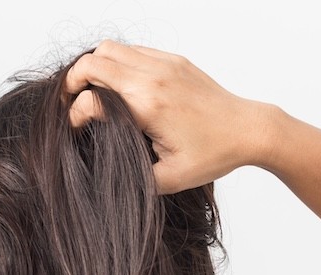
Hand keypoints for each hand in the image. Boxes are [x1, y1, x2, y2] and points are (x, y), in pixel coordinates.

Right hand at [65, 40, 273, 193]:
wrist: (247, 130)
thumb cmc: (213, 154)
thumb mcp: (168, 179)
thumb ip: (131, 176)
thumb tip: (103, 175)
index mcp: (147, 107)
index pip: (91, 100)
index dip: (75, 117)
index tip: (76, 131)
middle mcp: (153, 78)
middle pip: (93, 62)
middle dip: (74, 83)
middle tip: (72, 104)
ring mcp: (163, 64)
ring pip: (109, 48)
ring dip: (94, 68)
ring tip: (94, 92)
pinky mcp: (173, 60)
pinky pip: (132, 49)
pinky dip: (117, 62)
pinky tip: (120, 86)